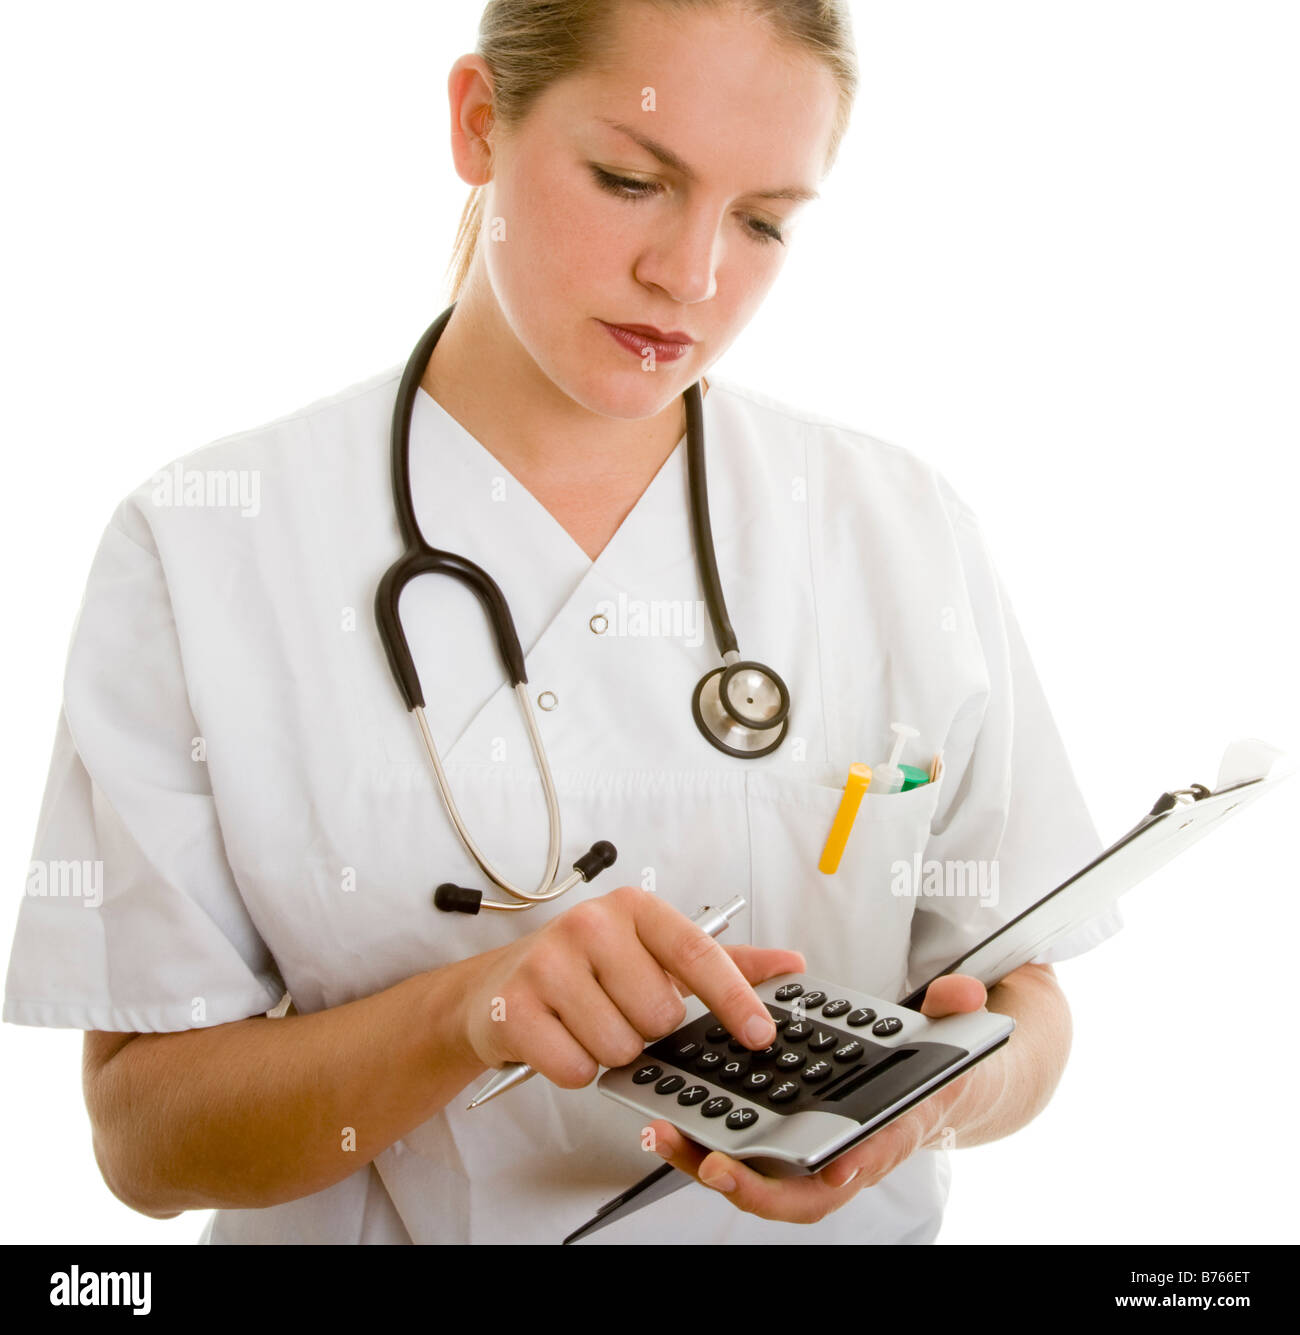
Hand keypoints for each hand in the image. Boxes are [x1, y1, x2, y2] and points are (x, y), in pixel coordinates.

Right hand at [455, 886, 805, 1086]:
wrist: (494, 989)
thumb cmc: (584, 970)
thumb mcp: (650, 954)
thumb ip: (722, 962)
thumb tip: (789, 964)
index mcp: (633, 909)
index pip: (696, 952)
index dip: (734, 996)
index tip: (761, 1033)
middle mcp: (590, 925)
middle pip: (659, 1014)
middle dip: (646, 1029)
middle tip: (620, 1011)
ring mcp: (549, 963)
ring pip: (620, 1046)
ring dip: (610, 1052)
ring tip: (586, 1024)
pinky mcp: (516, 1006)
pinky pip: (576, 1067)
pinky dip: (575, 1069)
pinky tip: (560, 1041)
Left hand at [643, 973, 989, 1223]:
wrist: (927, 1088)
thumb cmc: (929, 1072)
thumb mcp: (953, 1035)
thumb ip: (955, 1011)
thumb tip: (965, 995)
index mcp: (888, 1132)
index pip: (872, 1156)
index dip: (853, 1164)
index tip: (836, 1164)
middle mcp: (843, 1154)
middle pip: (797, 1192)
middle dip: (753, 1184)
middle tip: (714, 1165)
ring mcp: (805, 1151)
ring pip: (755, 1177)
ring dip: (707, 1162)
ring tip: (665, 1136)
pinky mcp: (775, 1138)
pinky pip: (736, 1150)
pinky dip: (700, 1141)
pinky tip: (666, 1119)